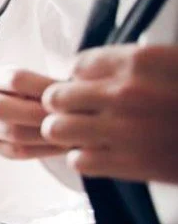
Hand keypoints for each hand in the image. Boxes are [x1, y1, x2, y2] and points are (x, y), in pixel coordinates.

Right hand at [0, 67, 63, 160]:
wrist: (45, 114)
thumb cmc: (50, 95)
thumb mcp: (51, 83)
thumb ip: (57, 86)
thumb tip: (74, 88)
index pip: (15, 79)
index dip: (44, 87)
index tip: (68, 93)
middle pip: (0, 108)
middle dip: (37, 114)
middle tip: (65, 117)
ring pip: (10, 132)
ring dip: (43, 133)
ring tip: (69, 132)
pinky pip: (16, 151)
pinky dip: (43, 149)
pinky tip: (64, 145)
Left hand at [39, 44, 177, 183]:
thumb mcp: (173, 63)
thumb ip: (133, 64)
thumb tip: (91, 69)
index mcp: (140, 61)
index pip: (78, 64)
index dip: (80, 76)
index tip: (88, 84)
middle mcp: (126, 92)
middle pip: (56, 96)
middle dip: (62, 103)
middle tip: (75, 109)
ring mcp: (123, 129)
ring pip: (57, 128)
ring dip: (66, 130)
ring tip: (82, 131)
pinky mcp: (128, 163)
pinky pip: (78, 160)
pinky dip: (85, 157)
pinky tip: (101, 152)